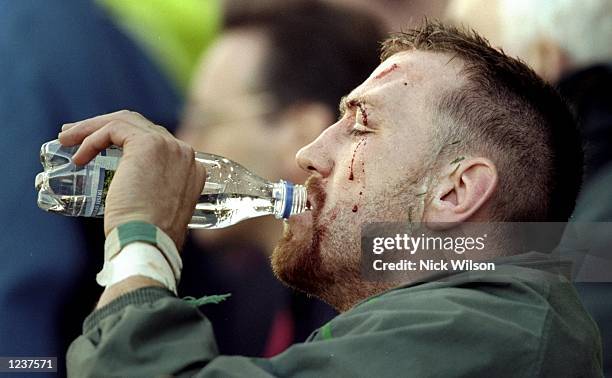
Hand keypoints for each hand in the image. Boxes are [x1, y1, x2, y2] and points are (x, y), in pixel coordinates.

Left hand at [58, 110, 205, 248]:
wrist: (150, 242)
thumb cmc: (147, 237)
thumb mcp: (157, 213)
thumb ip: (154, 198)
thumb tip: (130, 195)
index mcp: (192, 170)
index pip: (157, 142)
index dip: (125, 141)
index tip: (99, 149)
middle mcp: (184, 153)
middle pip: (141, 126)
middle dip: (105, 128)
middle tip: (76, 138)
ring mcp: (169, 147)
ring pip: (125, 121)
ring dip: (92, 128)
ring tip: (67, 140)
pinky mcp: (149, 145)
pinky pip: (114, 129)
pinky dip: (92, 138)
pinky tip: (79, 157)